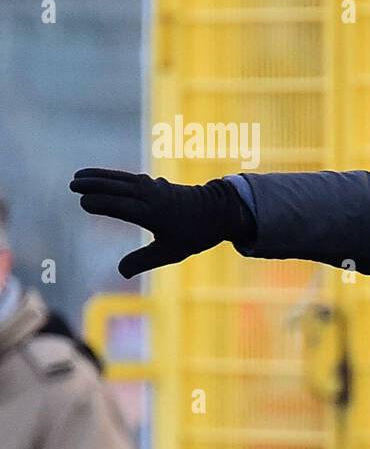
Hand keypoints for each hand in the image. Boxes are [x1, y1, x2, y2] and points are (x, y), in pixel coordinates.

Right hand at [70, 169, 250, 277]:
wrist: (218, 212)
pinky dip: (113, 175)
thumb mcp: (171, 253)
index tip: (83, 203)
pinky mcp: (155, 183)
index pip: (123, 208)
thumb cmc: (194, 235)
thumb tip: (120, 272)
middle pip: (120, 189)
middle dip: (96, 185)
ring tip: (78, 175)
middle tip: (73, 184)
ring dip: (100, 176)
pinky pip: (129, 177)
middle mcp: (153, 197)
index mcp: (155, 214)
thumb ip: (144, 261)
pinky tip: (98, 176)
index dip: (103, 204)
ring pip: (123, 180)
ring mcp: (155, 187)